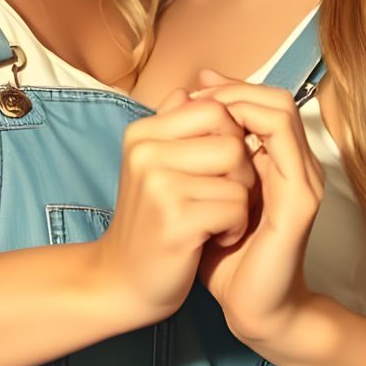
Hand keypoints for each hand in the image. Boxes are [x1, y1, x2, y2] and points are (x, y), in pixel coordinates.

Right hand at [91, 91, 255, 326]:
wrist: (123, 281)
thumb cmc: (152, 222)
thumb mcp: (158, 164)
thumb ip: (178, 122)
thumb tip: (201, 83)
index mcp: (143, 133)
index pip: (215, 108)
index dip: (233, 139)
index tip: (219, 170)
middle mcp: (146, 152)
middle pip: (233, 139)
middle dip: (242, 171)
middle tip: (221, 198)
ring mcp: (158, 185)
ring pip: (240, 174)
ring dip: (240, 202)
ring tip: (215, 219)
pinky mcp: (175, 220)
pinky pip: (236, 207)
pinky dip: (235, 227)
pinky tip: (212, 239)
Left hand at [189, 72, 323, 348]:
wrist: (251, 309)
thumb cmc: (225, 258)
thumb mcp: (205, 197)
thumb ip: (200, 159)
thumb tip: (181, 110)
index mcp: (279, 163)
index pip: (264, 102)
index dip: (230, 88)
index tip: (193, 90)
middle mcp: (297, 166)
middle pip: (276, 98)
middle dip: (234, 89)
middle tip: (197, 95)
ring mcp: (303, 181)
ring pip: (281, 113)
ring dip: (240, 104)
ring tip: (204, 113)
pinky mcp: (300, 201)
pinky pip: (281, 145)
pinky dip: (248, 132)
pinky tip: (217, 140)